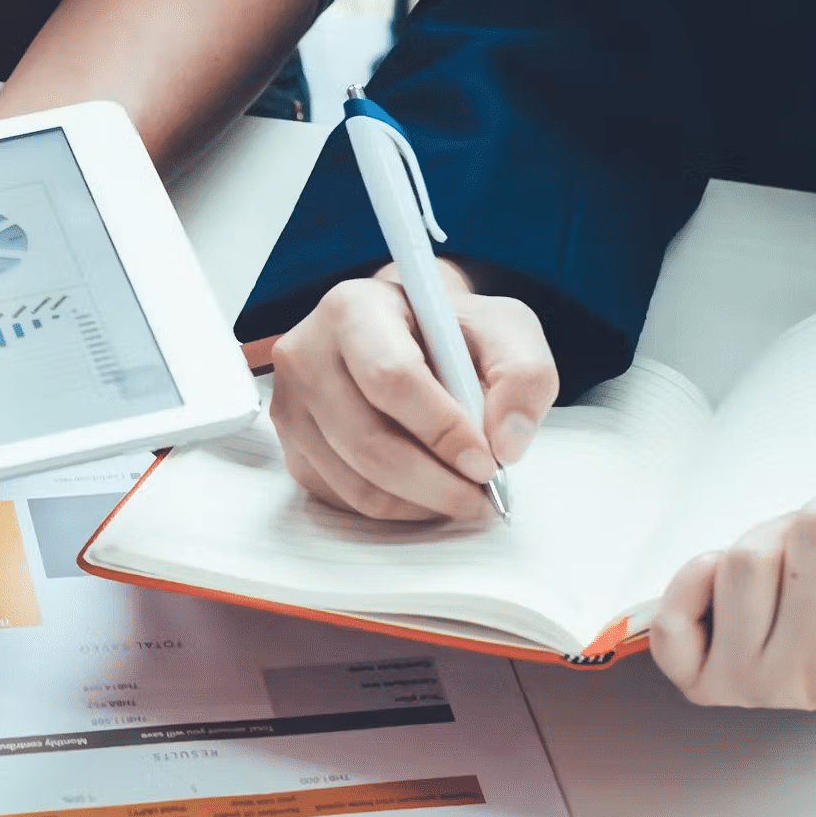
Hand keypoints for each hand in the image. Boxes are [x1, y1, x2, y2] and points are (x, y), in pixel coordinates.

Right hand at [267, 263, 558, 519]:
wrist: (405, 336)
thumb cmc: (449, 332)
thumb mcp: (505, 329)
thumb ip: (524, 376)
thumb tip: (506, 444)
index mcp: (353, 308)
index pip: (391, 378)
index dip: (443, 430)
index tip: (488, 462)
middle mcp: (306, 354)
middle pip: (368, 441)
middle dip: (436, 482)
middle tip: (483, 495)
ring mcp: (291, 406)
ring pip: (356, 480)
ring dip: (421, 503)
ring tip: (464, 495)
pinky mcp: (293, 448)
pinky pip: (344, 498)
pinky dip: (397, 508)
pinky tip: (428, 491)